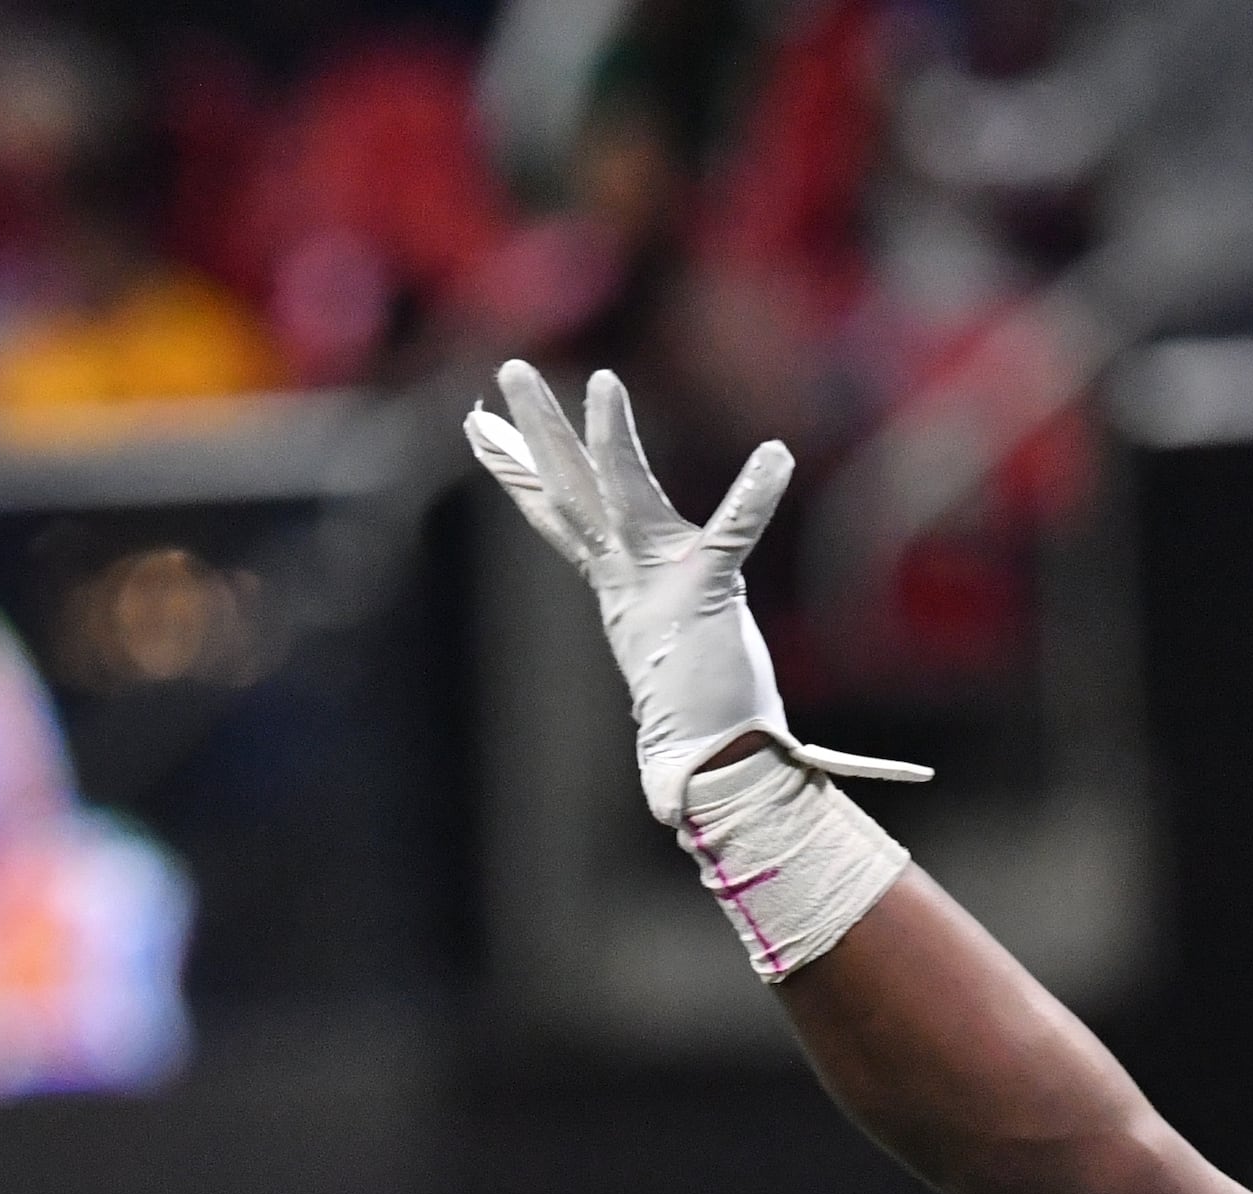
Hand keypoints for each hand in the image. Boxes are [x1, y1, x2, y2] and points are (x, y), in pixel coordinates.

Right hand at [465, 361, 928, 823]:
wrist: (712, 765)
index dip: (518, 471)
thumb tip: (653, 723)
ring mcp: (660, 582)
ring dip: (610, 439)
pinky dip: (754, 496)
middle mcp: (625, 578)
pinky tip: (776, 457)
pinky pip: (734, 534)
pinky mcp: (709, 592)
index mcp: (616, 587)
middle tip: (508, 369)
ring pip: (623, 495)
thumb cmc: (701, 721)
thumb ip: (660, 639)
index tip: (476, 428)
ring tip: (601, 382)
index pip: (559, 516)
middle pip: (570, 490)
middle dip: (535, 428)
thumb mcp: (672, 652)